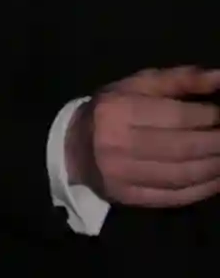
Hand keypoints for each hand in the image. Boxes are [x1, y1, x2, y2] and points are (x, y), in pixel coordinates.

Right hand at [65, 66, 219, 207]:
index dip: (208, 117)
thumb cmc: (111, 110)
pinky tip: (216, 179)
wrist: (72, 147)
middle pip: (183, 147)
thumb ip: (181, 79)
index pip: (176, 116)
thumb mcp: (139, 86)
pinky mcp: (127, 197)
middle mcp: (117, 144)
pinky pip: (174, 197)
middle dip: (217, 144)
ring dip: (215, 168)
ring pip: (182, 175)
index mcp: (119, 110)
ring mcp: (121, 175)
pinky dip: (203, 189)